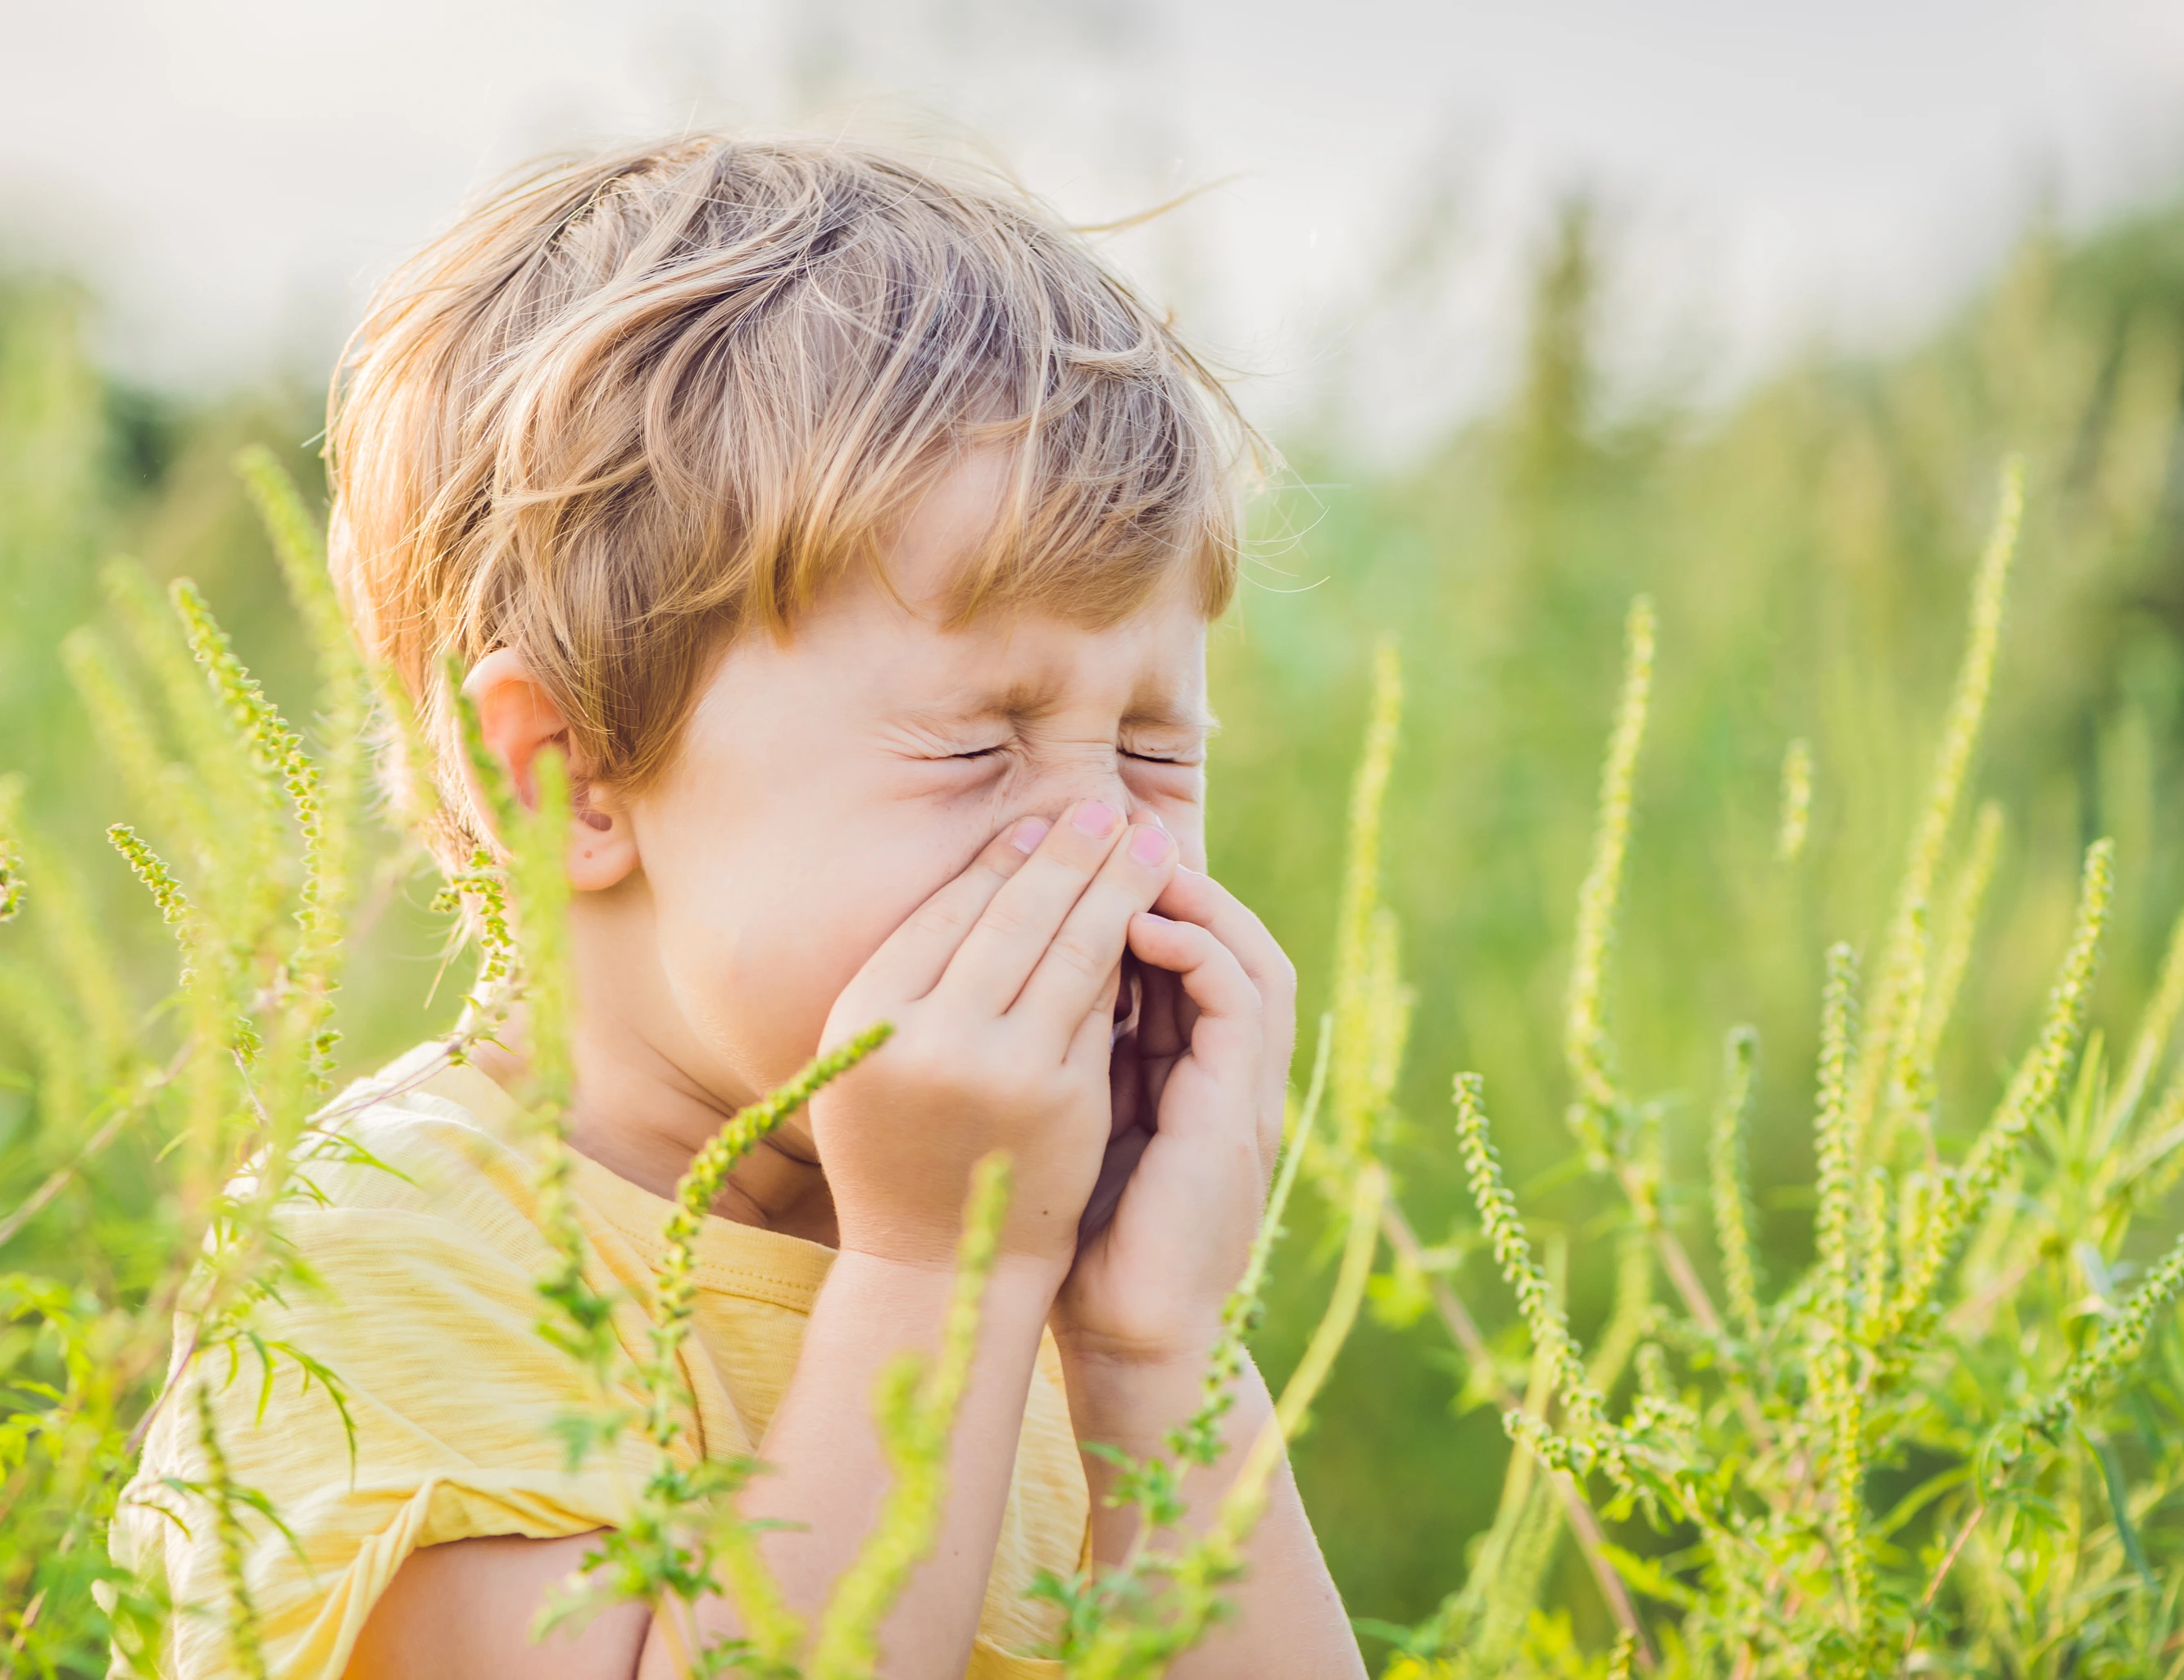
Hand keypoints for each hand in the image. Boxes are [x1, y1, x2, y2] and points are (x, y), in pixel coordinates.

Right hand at [810, 800, 1181, 1273]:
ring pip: (1071, 950)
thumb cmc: (898, 1148)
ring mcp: (1000, 1067)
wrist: (935, 1267)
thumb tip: (996, 870)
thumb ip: (914, 980)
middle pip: (1014, 916)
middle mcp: (927, 1035)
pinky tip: (1150, 917)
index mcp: (865, 1014)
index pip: (949, 912)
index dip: (1002, 860)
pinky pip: (1101, 1006)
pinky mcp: (1062, 1099)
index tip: (1040, 821)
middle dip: (1069, 852)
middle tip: (1106, 806)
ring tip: (1145, 842)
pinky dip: (1128, 955)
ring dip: (1114, 885)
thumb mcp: (872, 1058)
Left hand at [1054, 868, 1296, 1364]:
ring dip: (1196, 898)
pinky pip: (1242, 1002)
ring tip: (1129, 857)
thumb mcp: (1067, 1123)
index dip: (1139, 897)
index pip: (1182, 955)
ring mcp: (1244, 1091)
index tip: (1075, 852)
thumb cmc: (1080, 1239)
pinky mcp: (1242, 1113)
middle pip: (1226, 939)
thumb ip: (1062, 1057)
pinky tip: (1139, 926)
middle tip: (1109, 825)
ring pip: (1248, 955)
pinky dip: (1198, 951)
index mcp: (1188, 1073)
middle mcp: (1226, 1074)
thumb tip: (998, 983)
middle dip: (1171, 877)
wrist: (1128, 1338)